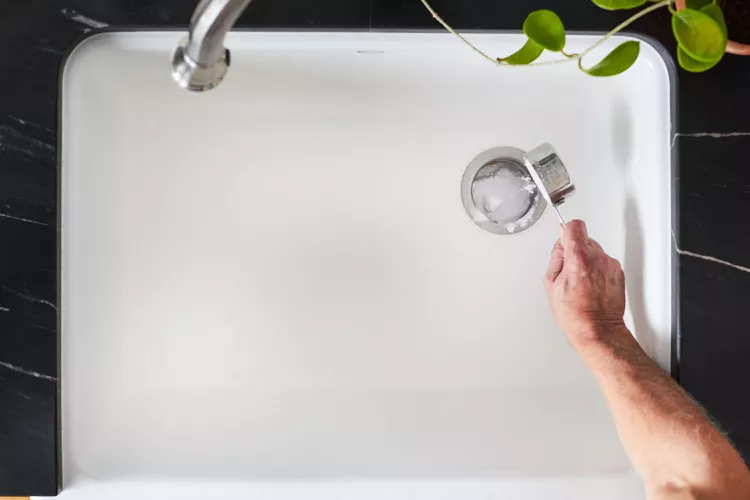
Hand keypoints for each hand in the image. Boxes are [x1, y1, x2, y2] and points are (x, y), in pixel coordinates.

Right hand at [544, 220, 626, 345]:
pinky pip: (604, 262)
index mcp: (578, 259)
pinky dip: (597, 269)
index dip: (566, 231)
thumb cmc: (575, 314)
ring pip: (595, 251)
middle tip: (569, 270)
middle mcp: (597, 258)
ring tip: (580, 281)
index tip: (563, 238)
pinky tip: (590, 285)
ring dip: (587, 260)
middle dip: (575, 250)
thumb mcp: (551, 285)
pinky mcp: (618, 272)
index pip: (574, 226)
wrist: (597, 329)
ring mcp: (610, 265)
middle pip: (585, 239)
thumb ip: (556, 259)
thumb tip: (560, 247)